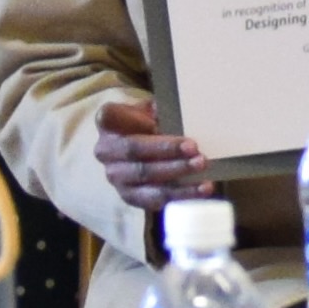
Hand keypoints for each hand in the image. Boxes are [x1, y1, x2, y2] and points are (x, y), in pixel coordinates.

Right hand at [90, 93, 210, 214]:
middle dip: (165, 149)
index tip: (155, 122)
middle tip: (194, 148)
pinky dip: (181, 194)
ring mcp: (116, 176)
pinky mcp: (130, 196)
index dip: (130, 119)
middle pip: (134, 149)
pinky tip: (202, 187)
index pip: (109, 116)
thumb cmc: (150, 122)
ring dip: (176, 171)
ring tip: (202, 165)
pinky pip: (154, 198)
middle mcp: (106, 151)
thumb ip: (163, 108)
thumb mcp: (153, 109)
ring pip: (145, 176)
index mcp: (109, 124)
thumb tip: (182, 112)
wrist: (144, 148)